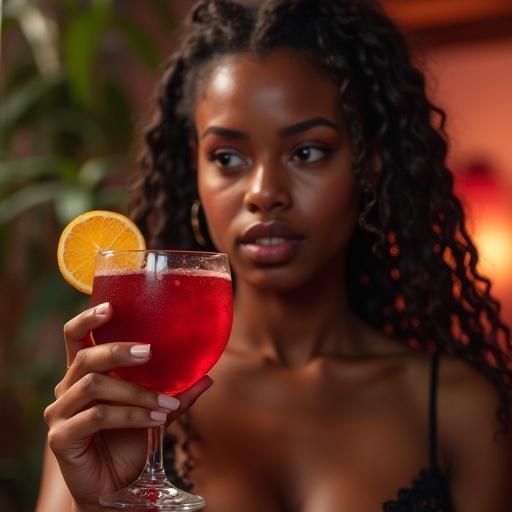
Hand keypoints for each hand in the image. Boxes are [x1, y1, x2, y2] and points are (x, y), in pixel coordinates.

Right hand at [44, 302, 212, 507]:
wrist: (115, 486)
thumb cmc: (130, 441)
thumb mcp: (155, 411)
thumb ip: (176, 393)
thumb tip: (208, 376)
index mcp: (83, 375)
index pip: (75, 338)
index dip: (88, 320)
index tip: (110, 306)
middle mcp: (66, 389)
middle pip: (86, 357)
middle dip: (119, 350)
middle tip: (150, 351)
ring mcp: (59, 413)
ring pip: (95, 386)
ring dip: (136, 392)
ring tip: (167, 402)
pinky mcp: (60, 438)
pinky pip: (97, 416)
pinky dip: (132, 415)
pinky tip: (156, 419)